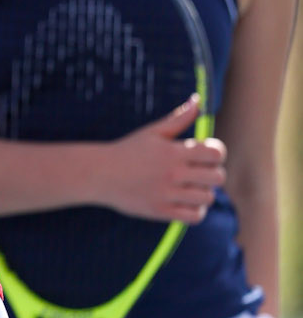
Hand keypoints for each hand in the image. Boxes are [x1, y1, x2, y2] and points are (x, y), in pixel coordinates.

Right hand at [93, 96, 226, 223]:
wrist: (101, 174)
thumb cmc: (129, 150)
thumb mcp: (153, 132)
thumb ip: (179, 118)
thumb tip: (197, 100)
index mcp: (173, 151)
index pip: (215, 154)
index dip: (217, 152)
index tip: (207, 153)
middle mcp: (173, 173)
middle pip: (217, 177)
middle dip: (213, 173)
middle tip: (200, 171)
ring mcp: (167, 194)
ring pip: (208, 198)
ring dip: (204, 192)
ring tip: (192, 187)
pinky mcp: (161, 211)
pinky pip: (195, 216)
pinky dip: (196, 209)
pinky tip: (186, 200)